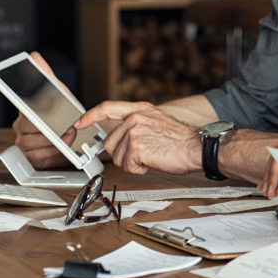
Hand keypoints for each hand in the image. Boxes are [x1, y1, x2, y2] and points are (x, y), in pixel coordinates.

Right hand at [10, 52, 77, 168]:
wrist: (73, 131)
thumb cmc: (63, 111)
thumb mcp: (58, 91)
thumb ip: (46, 74)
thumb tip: (34, 57)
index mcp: (24, 110)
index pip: (21, 110)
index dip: (31, 114)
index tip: (39, 117)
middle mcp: (21, 126)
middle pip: (29, 129)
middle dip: (50, 130)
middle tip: (67, 128)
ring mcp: (24, 142)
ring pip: (32, 144)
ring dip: (54, 142)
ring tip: (68, 137)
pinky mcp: (31, 157)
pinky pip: (37, 157)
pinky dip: (52, 154)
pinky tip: (62, 148)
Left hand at [74, 101, 199, 174]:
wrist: (198, 148)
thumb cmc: (182, 140)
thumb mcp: (157, 122)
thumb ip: (136, 124)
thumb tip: (118, 137)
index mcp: (140, 109)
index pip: (106, 108)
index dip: (90, 116)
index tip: (79, 124)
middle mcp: (135, 118)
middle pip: (110, 142)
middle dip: (123, 154)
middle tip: (143, 154)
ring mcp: (134, 131)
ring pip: (118, 157)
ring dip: (133, 163)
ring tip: (153, 156)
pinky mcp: (136, 147)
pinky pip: (127, 166)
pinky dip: (139, 169)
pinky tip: (153, 162)